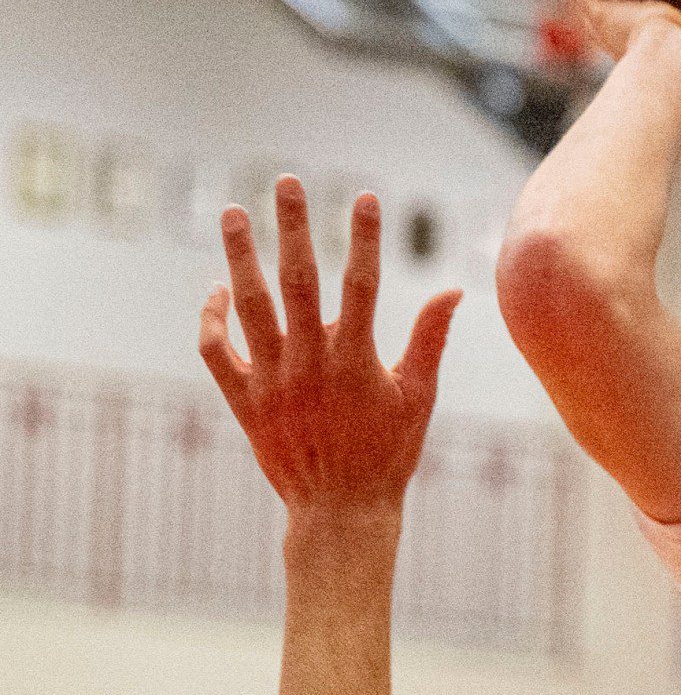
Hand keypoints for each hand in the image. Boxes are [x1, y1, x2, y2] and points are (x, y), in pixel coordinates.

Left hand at [199, 177, 459, 521]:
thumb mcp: (419, 397)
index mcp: (355, 360)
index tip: (365, 197)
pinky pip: (218, 351)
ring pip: (248, 306)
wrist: (341, 512)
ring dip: (238, 256)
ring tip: (231, 213)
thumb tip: (453, 292)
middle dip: (292, 226)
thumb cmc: (389, 455)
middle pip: (297, 280)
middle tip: (286, 182)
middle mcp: (309, 364)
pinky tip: (216, 290)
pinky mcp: (244, 401)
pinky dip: (212, 319)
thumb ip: (430, 340)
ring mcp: (272, 381)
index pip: (361, 283)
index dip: (364, 237)